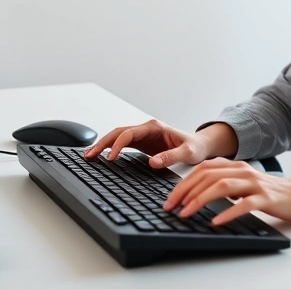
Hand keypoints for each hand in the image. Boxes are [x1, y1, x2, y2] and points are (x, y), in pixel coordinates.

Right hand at [83, 119, 207, 167]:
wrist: (201, 145)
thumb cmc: (196, 147)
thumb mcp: (187, 153)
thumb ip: (171, 157)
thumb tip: (153, 162)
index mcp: (154, 127)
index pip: (129, 134)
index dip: (117, 145)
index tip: (110, 158)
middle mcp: (146, 129)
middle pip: (118, 133)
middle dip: (102, 143)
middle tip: (89, 155)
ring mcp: (143, 136)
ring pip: (117, 137)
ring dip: (103, 145)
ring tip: (89, 155)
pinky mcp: (142, 144)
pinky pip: (122, 144)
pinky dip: (110, 149)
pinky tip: (101, 156)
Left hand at [163, 157, 290, 225]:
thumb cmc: (268, 192)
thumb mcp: (242, 183)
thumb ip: (223, 183)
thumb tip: (194, 194)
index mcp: (235, 165)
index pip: (202, 169)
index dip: (183, 183)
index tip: (170, 199)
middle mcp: (243, 170)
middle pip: (208, 176)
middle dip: (186, 191)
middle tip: (172, 207)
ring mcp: (254, 183)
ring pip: (222, 186)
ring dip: (201, 199)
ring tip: (187, 212)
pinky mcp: (265, 198)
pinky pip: (244, 204)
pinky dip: (227, 212)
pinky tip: (216, 221)